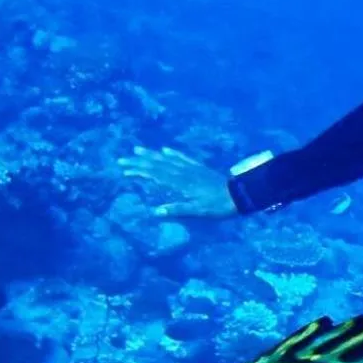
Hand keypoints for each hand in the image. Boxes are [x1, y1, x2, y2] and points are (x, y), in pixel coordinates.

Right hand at [118, 146, 236, 217]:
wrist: (240, 194)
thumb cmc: (218, 206)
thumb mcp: (198, 211)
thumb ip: (177, 210)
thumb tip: (155, 212)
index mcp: (180, 182)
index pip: (155, 174)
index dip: (139, 171)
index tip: (125, 170)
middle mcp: (183, 172)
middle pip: (158, 165)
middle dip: (140, 161)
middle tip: (123, 159)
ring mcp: (192, 168)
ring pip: (168, 159)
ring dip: (152, 155)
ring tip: (138, 149)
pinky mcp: (199, 168)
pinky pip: (183, 158)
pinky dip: (173, 154)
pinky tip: (165, 150)